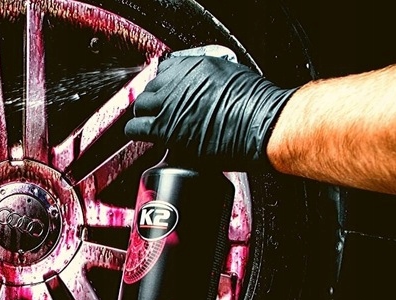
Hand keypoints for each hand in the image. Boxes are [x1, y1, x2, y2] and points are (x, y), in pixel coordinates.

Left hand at [124, 54, 296, 170]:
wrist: (260, 126)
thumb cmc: (256, 107)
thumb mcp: (232, 78)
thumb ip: (210, 82)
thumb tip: (204, 92)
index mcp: (195, 66)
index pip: (165, 70)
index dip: (165, 85)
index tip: (167, 95)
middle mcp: (178, 82)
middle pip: (150, 87)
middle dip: (153, 100)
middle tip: (159, 112)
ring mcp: (169, 104)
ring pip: (140, 105)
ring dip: (143, 115)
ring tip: (150, 124)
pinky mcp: (165, 128)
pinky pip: (136, 128)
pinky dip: (135, 131)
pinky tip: (140, 136)